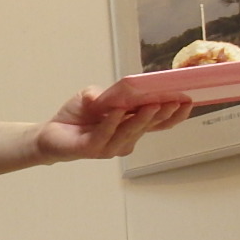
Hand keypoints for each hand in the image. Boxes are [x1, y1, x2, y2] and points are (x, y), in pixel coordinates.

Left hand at [34, 89, 190, 161]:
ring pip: (130, 132)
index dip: (174, 115)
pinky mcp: (91, 148)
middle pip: (148, 127)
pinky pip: (105, 135)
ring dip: (142, 118)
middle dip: (164, 114)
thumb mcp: (94, 96)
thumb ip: (109, 94)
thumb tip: (119, 90)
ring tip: (153, 104)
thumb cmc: (77, 115)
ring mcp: (110, 146)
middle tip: (176, 101)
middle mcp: (125, 139)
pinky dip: (112, 122)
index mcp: (130, 126)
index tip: (189, 101)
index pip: (158, 123)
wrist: (51, 132)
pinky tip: (117, 111)